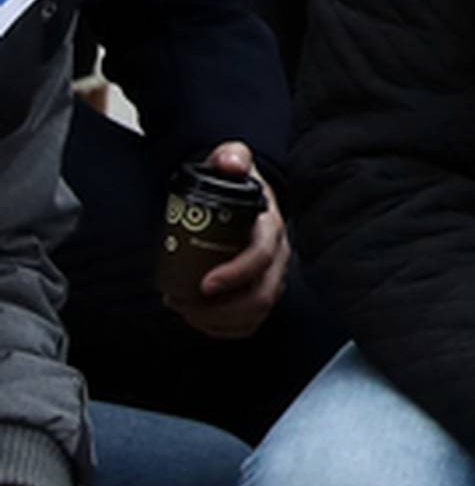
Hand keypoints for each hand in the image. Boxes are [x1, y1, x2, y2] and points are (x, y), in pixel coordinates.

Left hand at [164, 143, 291, 337]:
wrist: (243, 197)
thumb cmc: (235, 184)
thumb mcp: (233, 162)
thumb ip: (231, 156)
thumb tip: (232, 163)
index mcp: (271, 227)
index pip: (262, 258)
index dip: (235, 275)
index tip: (204, 284)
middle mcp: (278, 257)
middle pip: (260, 297)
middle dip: (220, 309)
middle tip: (184, 304)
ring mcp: (272, 278)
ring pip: (254, 315)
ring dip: (216, 321)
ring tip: (184, 309)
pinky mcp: (261, 294)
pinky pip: (249, 323)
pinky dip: (222, 329)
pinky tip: (197, 319)